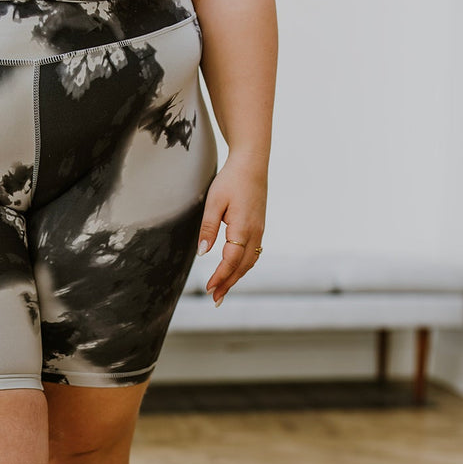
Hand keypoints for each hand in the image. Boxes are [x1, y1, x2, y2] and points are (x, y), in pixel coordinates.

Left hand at [197, 153, 267, 304]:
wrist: (252, 163)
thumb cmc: (231, 180)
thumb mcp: (213, 202)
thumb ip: (208, 228)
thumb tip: (202, 253)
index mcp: (243, 228)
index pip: (231, 260)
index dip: (220, 276)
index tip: (209, 288)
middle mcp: (255, 233)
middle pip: (242, 266)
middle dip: (228, 284)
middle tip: (215, 299)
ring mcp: (260, 231)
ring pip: (249, 262)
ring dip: (236, 277)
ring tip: (222, 290)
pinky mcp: (259, 227)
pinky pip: (253, 253)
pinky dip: (243, 267)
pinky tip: (234, 271)